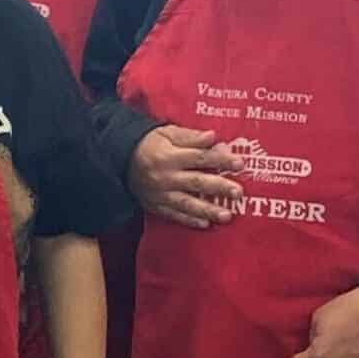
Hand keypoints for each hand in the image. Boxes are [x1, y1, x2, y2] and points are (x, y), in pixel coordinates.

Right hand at [125, 125, 241, 228]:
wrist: (118, 160)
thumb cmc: (148, 143)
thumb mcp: (167, 133)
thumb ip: (190, 137)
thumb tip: (213, 137)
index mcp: (170, 156)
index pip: (199, 158)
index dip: (220, 160)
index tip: (240, 163)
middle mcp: (166, 176)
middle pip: (196, 182)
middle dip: (218, 188)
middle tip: (238, 192)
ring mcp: (161, 194)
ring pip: (187, 203)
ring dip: (208, 210)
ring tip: (227, 215)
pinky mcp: (155, 205)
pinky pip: (174, 215)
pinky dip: (189, 220)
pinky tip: (205, 224)